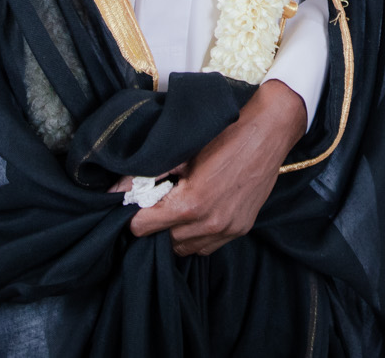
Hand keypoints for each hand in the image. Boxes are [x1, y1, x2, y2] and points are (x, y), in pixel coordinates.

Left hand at [128, 78, 305, 255]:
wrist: (267, 134)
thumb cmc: (225, 137)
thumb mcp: (183, 153)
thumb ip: (149, 174)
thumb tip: (117, 189)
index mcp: (190, 204)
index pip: (143, 228)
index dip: (134, 216)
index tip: (136, 205)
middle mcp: (208, 224)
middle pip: (163, 241)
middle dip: (156, 225)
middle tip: (158, 204)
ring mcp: (226, 230)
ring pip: (185, 249)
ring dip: (176, 234)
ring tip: (179, 210)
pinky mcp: (240, 230)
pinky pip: (207, 246)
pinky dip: (197, 236)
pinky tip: (199, 215)